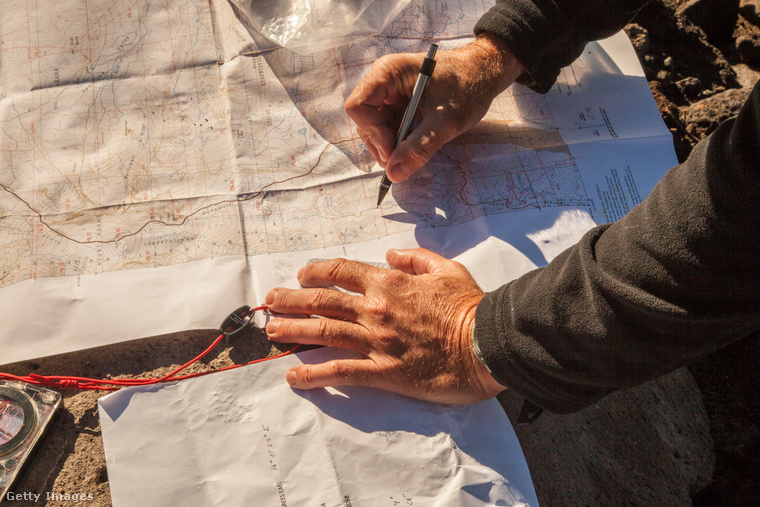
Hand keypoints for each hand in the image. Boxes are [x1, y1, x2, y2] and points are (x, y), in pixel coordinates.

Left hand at [265, 248, 504, 403]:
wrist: (488, 345)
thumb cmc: (471, 307)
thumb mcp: (446, 269)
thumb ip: (415, 258)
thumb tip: (389, 254)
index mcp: (389, 282)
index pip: (341, 271)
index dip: (316, 271)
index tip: (302, 275)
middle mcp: (375, 309)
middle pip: (322, 301)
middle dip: (291, 299)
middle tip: (271, 301)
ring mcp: (376, 342)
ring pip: (323, 332)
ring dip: (293, 330)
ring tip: (272, 331)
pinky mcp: (383, 372)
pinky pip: (340, 371)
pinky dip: (314, 373)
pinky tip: (293, 376)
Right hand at [345, 33, 524, 182]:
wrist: (485, 73)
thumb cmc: (469, 85)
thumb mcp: (446, 120)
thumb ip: (419, 147)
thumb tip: (394, 174)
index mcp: (389, 73)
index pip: (359, 106)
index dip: (373, 132)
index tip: (393, 152)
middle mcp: (383, 81)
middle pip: (365, 120)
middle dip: (381, 144)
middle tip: (402, 162)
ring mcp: (389, 93)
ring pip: (375, 127)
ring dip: (390, 146)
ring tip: (411, 155)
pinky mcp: (398, 104)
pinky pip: (388, 128)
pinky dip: (398, 142)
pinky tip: (415, 146)